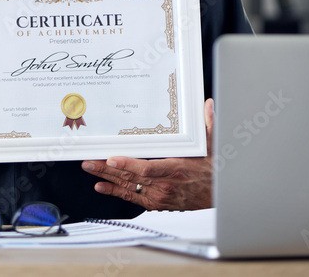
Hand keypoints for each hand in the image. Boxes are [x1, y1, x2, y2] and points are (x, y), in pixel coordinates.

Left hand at [81, 98, 214, 210]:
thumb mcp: (213, 146)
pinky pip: (132, 198)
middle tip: (88, 161)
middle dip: (107, 169)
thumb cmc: (213, 171)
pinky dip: (116, 192)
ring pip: (128, 187)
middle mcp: (165, 185)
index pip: (147, 168)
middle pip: (130, 177)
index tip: (111, 158)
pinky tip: (101, 186)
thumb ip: (208, 124)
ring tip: (90, 170)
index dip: (127, 164)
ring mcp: (160, 196)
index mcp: (176, 169)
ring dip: (107, 179)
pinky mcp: (157, 203)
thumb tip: (206, 104)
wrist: (219, 197)